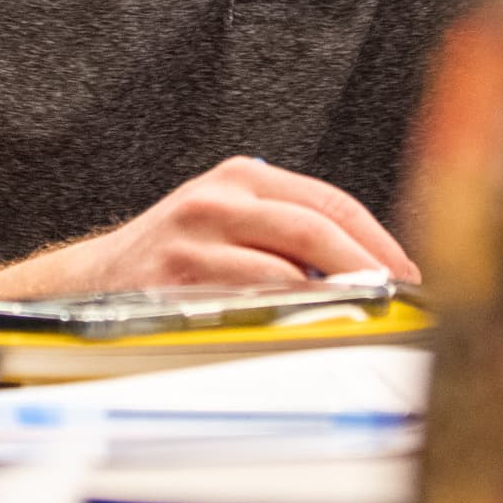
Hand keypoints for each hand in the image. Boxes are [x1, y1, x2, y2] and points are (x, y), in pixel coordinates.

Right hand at [45, 156, 420, 290]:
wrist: (98, 279)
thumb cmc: (177, 252)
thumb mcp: (231, 217)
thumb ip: (288, 228)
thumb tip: (367, 265)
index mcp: (242, 176)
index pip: (328, 200)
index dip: (376, 238)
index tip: (405, 271)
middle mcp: (218, 199)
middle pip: (313, 228)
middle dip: (366, 265)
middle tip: (396, 296)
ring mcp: (196, 238)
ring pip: (285, 268)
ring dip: (332, 297)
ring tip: (361, 315)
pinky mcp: (178, 279)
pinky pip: (248, 300)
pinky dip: (286, 316)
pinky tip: (307, 326)